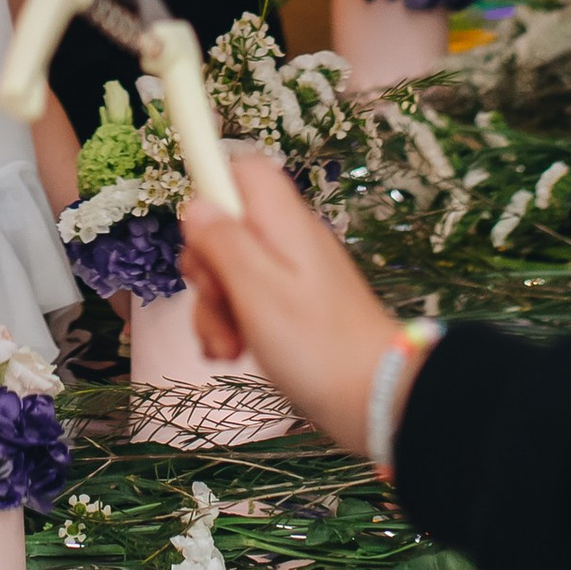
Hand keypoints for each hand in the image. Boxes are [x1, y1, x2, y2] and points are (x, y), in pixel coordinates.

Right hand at [177, 150, 402, 453]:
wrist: (374, 398)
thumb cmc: (316, 344)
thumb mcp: (258, 291)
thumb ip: (224, 242)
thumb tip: (195, 204)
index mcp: (284, 223)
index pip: (242, 170)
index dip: (210, 190)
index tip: (198, 237)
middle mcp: (287, 241)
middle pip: (225, 227)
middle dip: (205, 267)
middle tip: (218, 300)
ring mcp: (289, 276)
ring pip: (229, 272)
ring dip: (214, 308)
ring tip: (227, 346)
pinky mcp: (289, 309)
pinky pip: (245, 303)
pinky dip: (231, 326)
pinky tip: (232, 354)